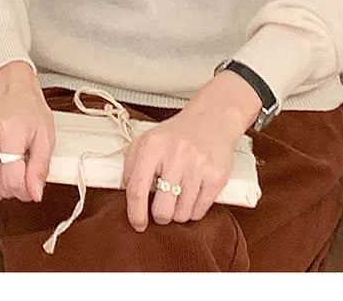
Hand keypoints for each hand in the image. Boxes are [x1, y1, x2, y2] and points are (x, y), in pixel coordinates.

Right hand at [0, 60, 54, 204]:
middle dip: (13, 187)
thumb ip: (41, 167)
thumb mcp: (45, 135)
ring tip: (8, 164)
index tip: (31, 185)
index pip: (12, 180)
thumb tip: (34, 194)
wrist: (6, 91)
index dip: (25, 191)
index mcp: (8, 131)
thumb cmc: (26, 110)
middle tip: (20, 168)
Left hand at [120, 104, 240, 231]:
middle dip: (161, 215)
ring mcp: (198, 166)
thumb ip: (130, 168)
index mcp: (153, 146)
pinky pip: (199, 212)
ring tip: (180, 192)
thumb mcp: (146, 142)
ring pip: (181, 215)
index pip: (137, 189)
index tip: (138, 224)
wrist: (211, 119)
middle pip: (162, 210)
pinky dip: (194, 209)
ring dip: (178, 211)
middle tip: (163, 203)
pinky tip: (193, 192)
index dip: (135, 213)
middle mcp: (176, 154)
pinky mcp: (216, 176)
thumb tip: (126, 197)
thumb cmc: (176, 135)